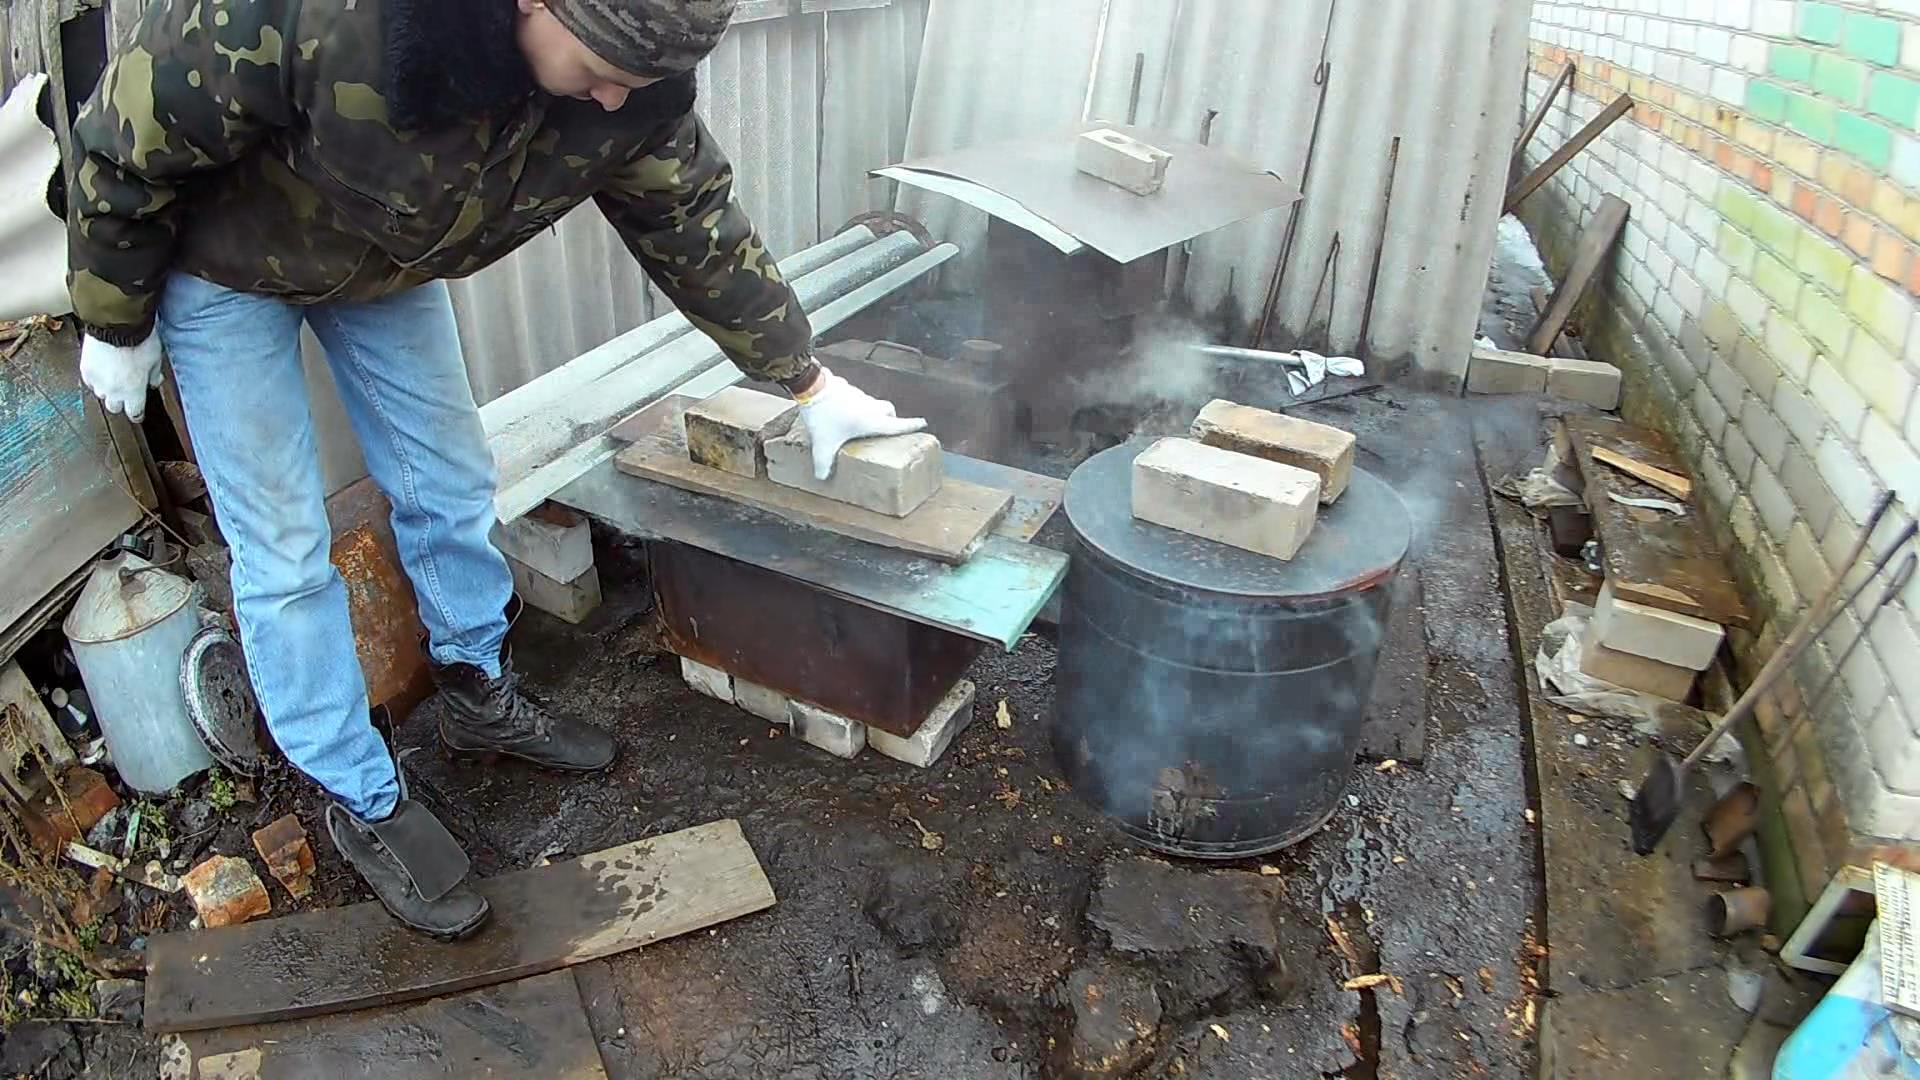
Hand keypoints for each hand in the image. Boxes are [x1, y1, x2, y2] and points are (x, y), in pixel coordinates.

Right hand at [80, 333, 163, 422]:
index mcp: (133, 391)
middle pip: (114, 407)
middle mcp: (113, 391)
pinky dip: (96, 379)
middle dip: (121, 402)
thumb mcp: (156, 359)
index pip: (134, 413)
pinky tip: (103, 369)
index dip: (137, 413)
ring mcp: (96, 381)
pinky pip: (90, 381)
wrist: (115, 323)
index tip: (138, 412)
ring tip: (114, 378)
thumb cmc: (139, 340)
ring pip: (100, 394)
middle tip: (127, 391)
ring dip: (107, 390)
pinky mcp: (84, 369)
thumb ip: (154, 375)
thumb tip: (154, 383)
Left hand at [795, 367, 925, 479]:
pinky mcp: (847, 388)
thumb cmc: (824, 415)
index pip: (897, 424)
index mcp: (871, 420)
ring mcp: (859, 395)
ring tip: (859, 423)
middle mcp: (870, 406)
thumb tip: (822, 476)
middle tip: (886, 427)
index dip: (911, 425)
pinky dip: (855, 405)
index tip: (923, 422)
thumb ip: (823, 462)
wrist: (811, 386)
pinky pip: (857, 397)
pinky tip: (841, 412)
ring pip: (872, 403)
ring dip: (871, 411)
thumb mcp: (823, 444)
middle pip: (888, 410)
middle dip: (891, 418)